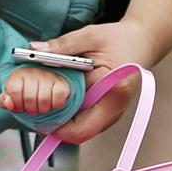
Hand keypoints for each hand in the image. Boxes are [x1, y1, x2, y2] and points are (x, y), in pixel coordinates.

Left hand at [0, 67, 70, 114]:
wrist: (45, 85)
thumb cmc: (26, 91)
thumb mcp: (11, 96)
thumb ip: (4, 101)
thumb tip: (7, 103)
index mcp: (19, 74)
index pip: (14, 90)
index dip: (16, 103)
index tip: (20, 107)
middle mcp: (34, 71)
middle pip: (29, 97)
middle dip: (30, 108)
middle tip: (31, 109)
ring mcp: (49, 75)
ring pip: (43, 99)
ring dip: (42, 108)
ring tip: (40, 107)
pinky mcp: (62, 81)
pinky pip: (58, 97)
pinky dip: (55, 104)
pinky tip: (51, 103)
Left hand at [29, 17, 157, 143]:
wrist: (140, 43)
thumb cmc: (118, 39)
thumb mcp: (89, 36)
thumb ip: (62, 45)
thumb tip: (33, 49)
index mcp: (113, 94)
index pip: (80, 127)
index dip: (54, 126)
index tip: (34, 113)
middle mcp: (113, 112)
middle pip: (77, 134)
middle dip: (52, 125)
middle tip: (31, 109)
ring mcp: (109, 116)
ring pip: (78, 131)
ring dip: (58, 121)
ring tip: (41, 103)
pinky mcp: (104, 115)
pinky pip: (82, 123)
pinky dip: (66, 115)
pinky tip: (55, 101)